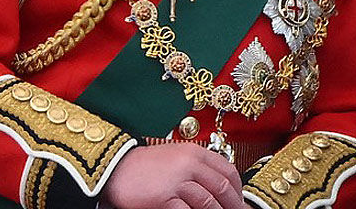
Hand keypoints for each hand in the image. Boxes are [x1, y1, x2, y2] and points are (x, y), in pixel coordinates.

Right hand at [101, 144, 245, 208]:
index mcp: (195, 152)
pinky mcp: (164, 197)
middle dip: (233, 204)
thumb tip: (218, 186)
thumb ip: (197, 167)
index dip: (238, 189)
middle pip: (221, 187)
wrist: (115, 168)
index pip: (227, 170)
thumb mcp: (176, 157)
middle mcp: (189, 163)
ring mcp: (177, 180)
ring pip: (208, 202)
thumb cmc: (146, 165)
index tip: (240, 201)